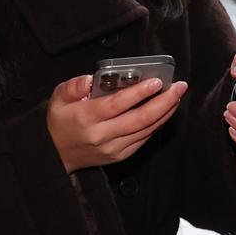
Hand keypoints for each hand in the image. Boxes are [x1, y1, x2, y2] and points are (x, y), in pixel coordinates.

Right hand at [48, 74, 187, 172]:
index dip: (139, 93)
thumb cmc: (60, 121)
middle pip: (140, 118)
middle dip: (164, 101)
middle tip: (179, 86)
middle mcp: (102, 135)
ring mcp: (113, 148)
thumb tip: (90, 79)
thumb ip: (73, 86)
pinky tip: (166, 110)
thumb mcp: (58, 99)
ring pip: (147, 129)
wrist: (56, 154)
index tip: (157, 81)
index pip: (117, 104)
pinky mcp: (121, 155)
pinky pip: (145, 138)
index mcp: (86, 118)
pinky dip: (158, 124)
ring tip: (177, 95)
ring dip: (166, 112)